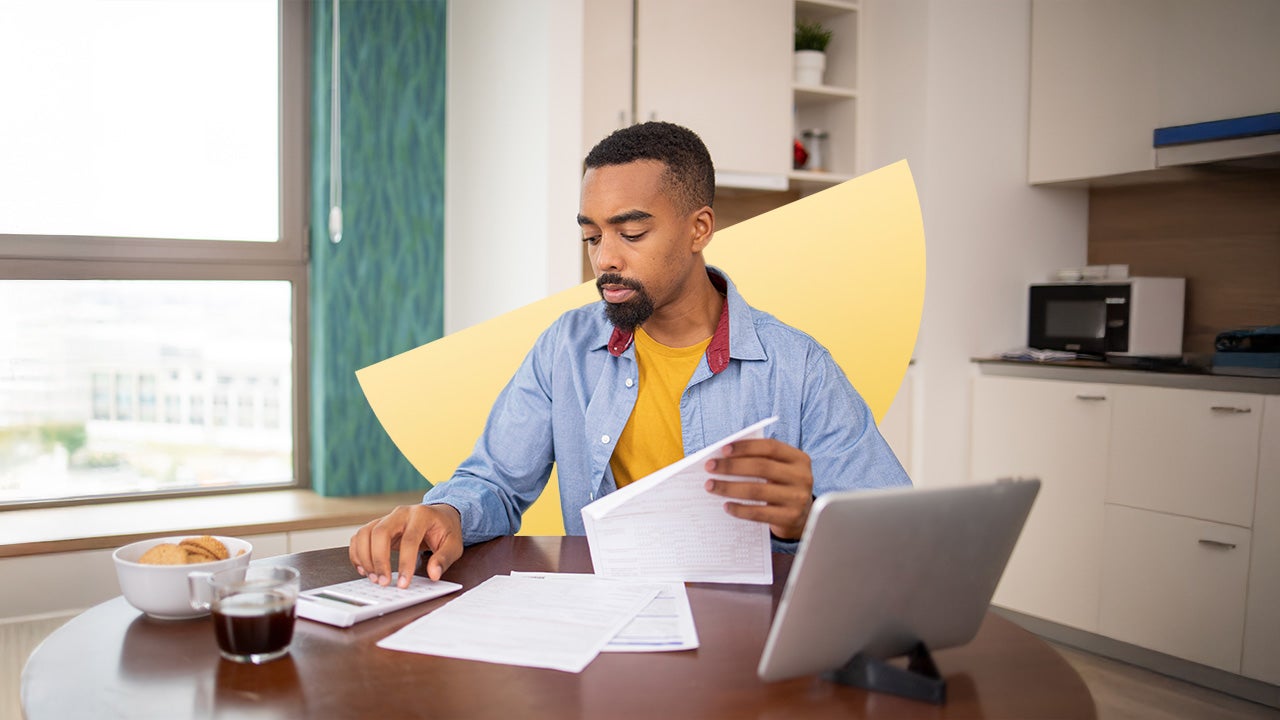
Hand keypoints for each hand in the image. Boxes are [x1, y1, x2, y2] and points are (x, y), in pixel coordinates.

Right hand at [348, 503, 462, 586]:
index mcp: (422, 515)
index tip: (404, 583)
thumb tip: (434, 574)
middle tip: (383, 582)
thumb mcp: (454, 545)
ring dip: (365, 558)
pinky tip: (364, 569)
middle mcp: (401, 513)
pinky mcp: (377, 525)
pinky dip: (357, 553)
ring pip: (365, 533)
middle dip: (379, 560)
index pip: (409, 539)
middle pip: (381, 532)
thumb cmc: (445, 530)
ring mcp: (386, 517)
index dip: (405, 563)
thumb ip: (444, 559)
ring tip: (373, 578)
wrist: (439, 516)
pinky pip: (359, 536)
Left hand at [703, 438, 813, 539]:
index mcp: (799, 459)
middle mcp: (802, 477)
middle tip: (710, 467)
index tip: (723, 449)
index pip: (771, 447)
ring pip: (757, 490)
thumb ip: (760, 460)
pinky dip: (739, 509)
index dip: (746, 447)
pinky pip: (758, 513)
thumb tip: (723, 457)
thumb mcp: (779, 469)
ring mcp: (798, 499)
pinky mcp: (790, 518)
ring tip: (711, 486)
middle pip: (762, 467)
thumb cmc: (782, 486)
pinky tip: (726, 506)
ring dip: (729, 487)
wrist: (803, 517)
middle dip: (731, 466)